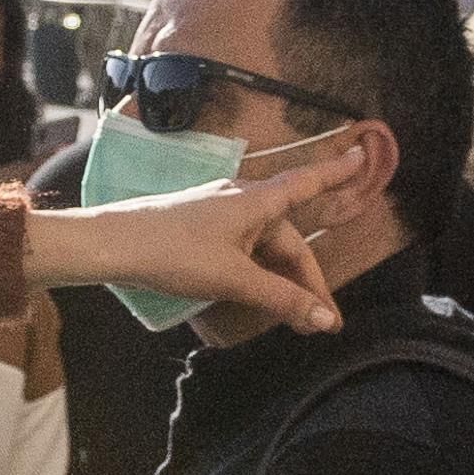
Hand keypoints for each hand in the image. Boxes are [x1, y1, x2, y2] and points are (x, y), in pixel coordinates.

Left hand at [19, 156, 376, 333]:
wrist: (111, 245)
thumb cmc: (173, 253)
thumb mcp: (232, 278)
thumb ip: (280, 299)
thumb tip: (324, 319)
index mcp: (255, 202)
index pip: (307, 184)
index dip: (336, 172)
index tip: (362, 152)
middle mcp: (241, 201)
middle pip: (289, 240)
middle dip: (307, 281)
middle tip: (322, 323)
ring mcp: (219, 215)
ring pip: (265, 249)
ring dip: (282, 282)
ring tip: (293, 319)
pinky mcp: (201, 230)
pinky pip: (243, 251)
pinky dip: (258, 274)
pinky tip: (256, 297)